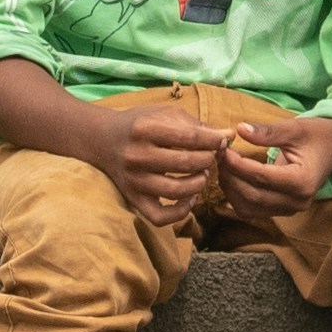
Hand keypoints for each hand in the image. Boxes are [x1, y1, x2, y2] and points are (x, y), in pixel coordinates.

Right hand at [98, 99, 226, 235]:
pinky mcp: (133, 198)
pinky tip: (189, 197)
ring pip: (177, 190)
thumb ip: (196, 125)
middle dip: (208, 160)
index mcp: (145, 129)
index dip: (214, 140)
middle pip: (186, 163)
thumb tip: (229, 136)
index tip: (224, 140)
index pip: (190, 137)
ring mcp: (134, 180)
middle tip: (211, 157)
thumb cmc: (141, 124)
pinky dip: (180, 211)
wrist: (103, 140)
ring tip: (202, 175)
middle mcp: (136, 155)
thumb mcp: (164, 114)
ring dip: (199, 184)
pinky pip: (160, 216)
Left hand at [218, 116, 331, 218]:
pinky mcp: (282, 211)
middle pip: (252, 196)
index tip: (222, 148)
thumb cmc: (317, 135)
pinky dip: (237, 197)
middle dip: (230, 176)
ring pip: (248, 208)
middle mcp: (298, 201)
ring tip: (223, 165)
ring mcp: (291, 209)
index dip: (237, 164)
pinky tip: (231, 178)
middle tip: (218, 155)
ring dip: (230, 189)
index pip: (261, 177)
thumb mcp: (295, 128)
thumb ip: (267, 132)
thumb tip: (239, 129)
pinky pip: (252, 211)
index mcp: (303, 181)